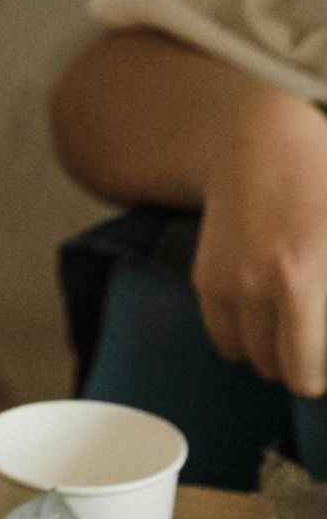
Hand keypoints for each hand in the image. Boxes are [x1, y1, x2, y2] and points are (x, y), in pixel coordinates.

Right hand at [191, 88, 326, 396]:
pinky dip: (244, 336)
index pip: (306, 374)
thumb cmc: (320, 185)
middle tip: (318, 336)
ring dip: (272, 352)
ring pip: (248, 357)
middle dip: (302, 363)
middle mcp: (256, 286)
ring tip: (294, 324)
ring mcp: (226, 282)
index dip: (321, 375)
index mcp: (300, 280)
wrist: (260, 142)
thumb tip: (326, 332)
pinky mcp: (205, 277)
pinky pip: (222, 337)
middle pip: (278, 370)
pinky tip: (266, 311)